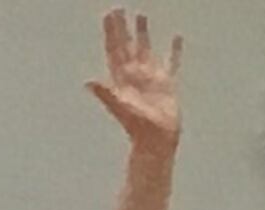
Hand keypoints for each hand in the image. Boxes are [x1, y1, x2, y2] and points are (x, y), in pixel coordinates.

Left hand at [88, 10, 182, 152]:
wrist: (156, 141)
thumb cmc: (137, 127)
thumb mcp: (120, 106)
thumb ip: (105, 92)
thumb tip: (88, 82)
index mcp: (122, 77)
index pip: (115, 48)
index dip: (111, 31)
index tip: (108, 14)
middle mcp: (135, 74)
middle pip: (127, 44)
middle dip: (123, 27)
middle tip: (119, 7)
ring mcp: (151, 78)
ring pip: (146, 49)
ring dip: (143, 33)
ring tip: (141, 15)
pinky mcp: (167, 84)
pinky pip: (171, 62)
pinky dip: (174, 50)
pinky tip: (176, 38)